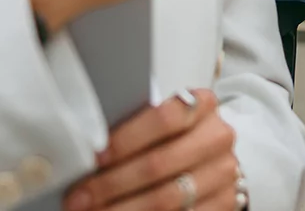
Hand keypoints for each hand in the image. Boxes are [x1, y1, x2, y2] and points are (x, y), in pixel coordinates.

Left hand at [65, 89, 238, 210]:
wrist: (211, 157)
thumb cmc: (173, 136)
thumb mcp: (160, 120)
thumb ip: (133, 128)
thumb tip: (84, 149)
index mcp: (202, 105)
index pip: (163, 119)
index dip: (125, 140)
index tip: (93, 158)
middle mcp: (217, 138)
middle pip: (159, 164)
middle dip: (112, 184)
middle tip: (79, 198)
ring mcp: (223, 174)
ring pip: (166, 199)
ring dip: (122, 209)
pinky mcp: (225, 203)